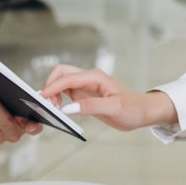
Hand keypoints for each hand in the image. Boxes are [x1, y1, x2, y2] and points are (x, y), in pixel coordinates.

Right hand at [38, 64, 176, 130]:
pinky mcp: (85, 94)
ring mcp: (86, 85)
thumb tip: (68, 108)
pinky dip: (58, 97)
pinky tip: (58, 108)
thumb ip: (90, 107)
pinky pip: (67, 91)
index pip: (67, 77)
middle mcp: (89, 78)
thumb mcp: (113, 108)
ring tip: (52, 108)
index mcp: (95, 77)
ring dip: (53, 91)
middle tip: (46, 103)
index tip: (42, 98)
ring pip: (62, 81)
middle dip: (50, 85)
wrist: (143, 112)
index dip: (53, 87)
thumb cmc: (133, 108)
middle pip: (61, 73)